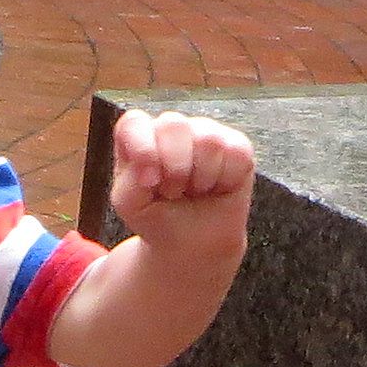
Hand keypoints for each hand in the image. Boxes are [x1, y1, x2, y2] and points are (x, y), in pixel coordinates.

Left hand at [107, 106, 253, 265]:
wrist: (194, 243)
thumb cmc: (158, 216)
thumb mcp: (132, 205)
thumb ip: (129, 179)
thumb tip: (151, 160)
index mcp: (139, 136)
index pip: (134, 122)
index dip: (142, 149)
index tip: (149, 182)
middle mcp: (172, 127)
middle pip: (173, 124)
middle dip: (175, 168)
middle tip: (174, 192)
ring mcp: (206, 131)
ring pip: (208, 140)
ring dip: (201, 178)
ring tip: (195, 191)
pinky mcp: (237, 145)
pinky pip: (236, 154)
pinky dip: (226, 180)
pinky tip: (217, 188)